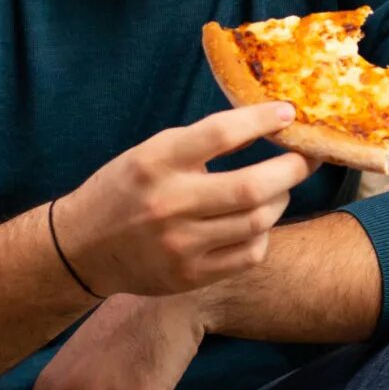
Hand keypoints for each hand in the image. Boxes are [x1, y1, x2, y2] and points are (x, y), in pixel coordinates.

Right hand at [51, 103, 311, 297]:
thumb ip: (203, 141)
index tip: (288, 114)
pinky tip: (256, 222)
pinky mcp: (190, 275)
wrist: (83, 247)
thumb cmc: (127, 189)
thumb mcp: (152, 152)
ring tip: (279, 187)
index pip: (220, 134)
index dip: (261, 120)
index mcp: (156, 162)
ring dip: (280, 199)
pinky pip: (249, 254)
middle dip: (291, 168)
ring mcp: (181, 245)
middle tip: (306, 157)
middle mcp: (169, 204)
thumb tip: (266, 124)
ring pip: (258, 222)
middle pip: (252, 187)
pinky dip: (263, 234)